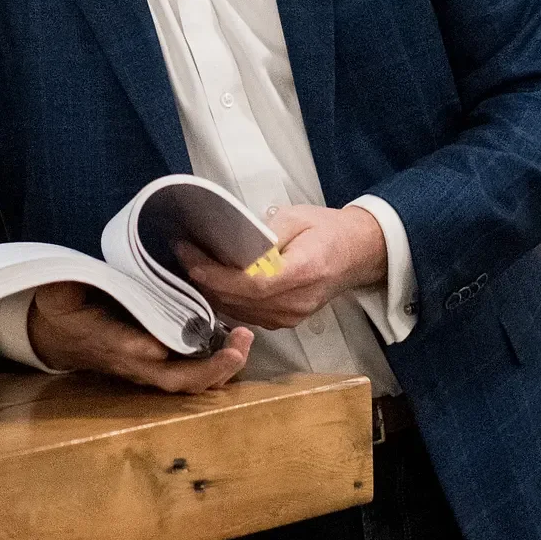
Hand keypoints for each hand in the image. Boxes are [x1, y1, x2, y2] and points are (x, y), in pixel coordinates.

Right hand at [27, 282, 253, 393]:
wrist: (58, 337)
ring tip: (245, 342)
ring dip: (220, 368)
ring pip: (187, 381)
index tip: (156, 346)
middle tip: (236, 347)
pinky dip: (218, 365)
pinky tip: (238, 345)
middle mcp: (130, 362)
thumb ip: (66, 289)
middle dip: (207, 368)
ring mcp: (147, 369)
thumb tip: (66, 281)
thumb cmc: (63, 309)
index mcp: (102, 340)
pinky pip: (192, 374)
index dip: (136, 349)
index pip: (120, 349)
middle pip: (170, 378)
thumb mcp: (58, 293)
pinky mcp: (159, 366)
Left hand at [178, 204, 386, 330]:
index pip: (251, 284)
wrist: (358, 254)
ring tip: (192, 264)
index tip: (191, 258)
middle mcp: (296, 302)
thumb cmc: (328, 230)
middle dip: (205, 279)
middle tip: (182, 253)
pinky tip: (214, 281)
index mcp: (303, 272)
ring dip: (212, 291)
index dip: (216, 275)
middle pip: (239, 301)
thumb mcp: (297, 217)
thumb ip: (266, 233)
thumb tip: (231, 241)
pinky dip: (227, 299)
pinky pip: (248, 314)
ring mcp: (291, 316)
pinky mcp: (286, 322)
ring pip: (239, 311)